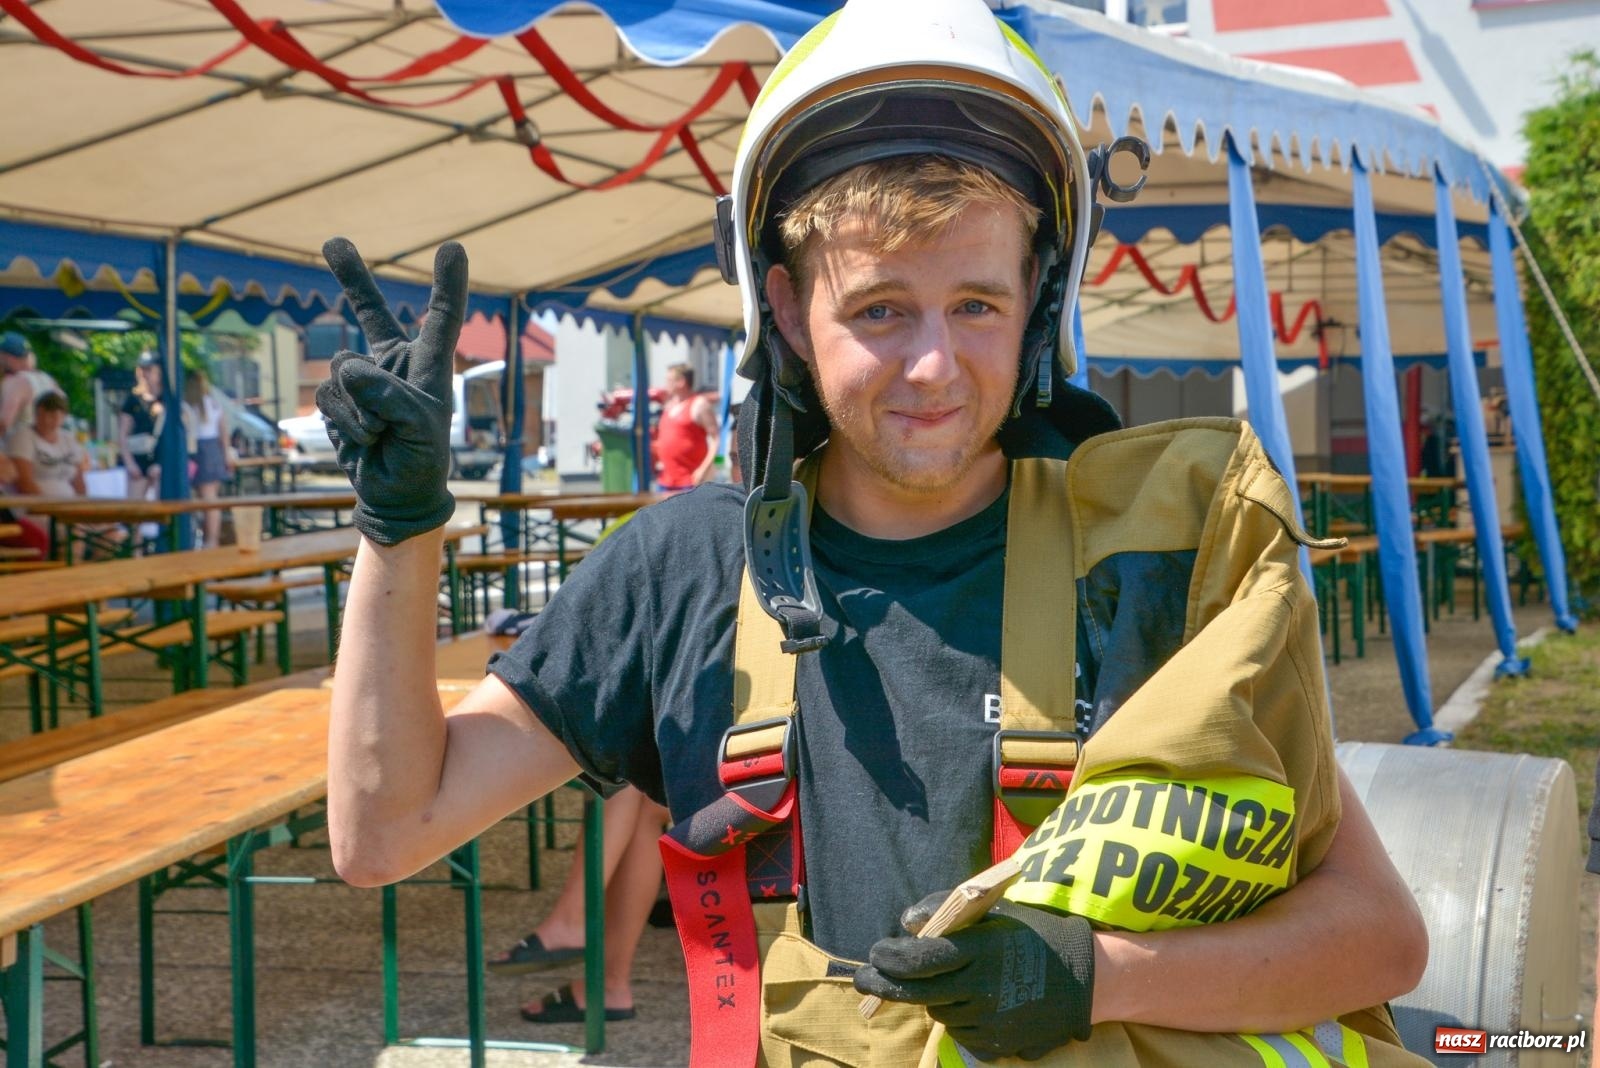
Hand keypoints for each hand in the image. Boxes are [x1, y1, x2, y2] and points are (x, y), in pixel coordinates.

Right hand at [316, 238, 466, 545]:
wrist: (394, 492)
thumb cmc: (421, 458)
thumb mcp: (418, 428)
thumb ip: (387, 395)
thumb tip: (346, 368)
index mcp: (429, 364)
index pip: (442, 319)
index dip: (448, 284)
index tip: (454, 248)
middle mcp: (394, 362)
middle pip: (370, 311)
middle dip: (351, 276)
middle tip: (333, 241)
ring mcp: (362, 377)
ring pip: (344, 370)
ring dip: (360, 409)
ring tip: (382, 433)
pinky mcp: (338, 396)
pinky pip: (330, 395)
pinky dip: (345, 420)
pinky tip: (364, 437)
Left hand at [854, 893, 1095, 1061]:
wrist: (1083, 980)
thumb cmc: (1032, 936)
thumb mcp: (994, 912)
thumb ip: (946, 910)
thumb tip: (906, 923)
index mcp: (982, 950)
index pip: (922, 959)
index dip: (891, 958)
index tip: (875, 953)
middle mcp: (982, 989)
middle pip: (918, 992)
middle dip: (884, 985)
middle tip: (863, 979)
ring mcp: (988, 1021)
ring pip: (938, 1011)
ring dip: (931, 996)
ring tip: (949, 980)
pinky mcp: (995, 1045)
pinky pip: (959, 1031)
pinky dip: (956, 1015)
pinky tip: (973, 1001)